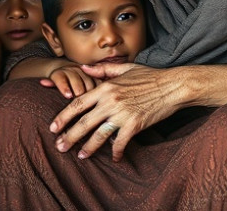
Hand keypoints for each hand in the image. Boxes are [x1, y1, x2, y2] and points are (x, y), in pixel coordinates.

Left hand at [50, 63, 184, 161]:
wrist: (173, 86)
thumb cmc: (151, 76)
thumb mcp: (126, 69)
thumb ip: (102, 70)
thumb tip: (84, 68)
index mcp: (106, 87)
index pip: (77, 104)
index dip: (63, 117)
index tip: (53, 128)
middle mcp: (111, 101)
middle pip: (83, 122)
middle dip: (69, 136)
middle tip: (59, 147)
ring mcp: (122, 114)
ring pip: (98, 135)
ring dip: (87, 147)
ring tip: (80, 156)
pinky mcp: (135, 124)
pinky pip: (120, 142)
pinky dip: (116, 152)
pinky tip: (115, 158)